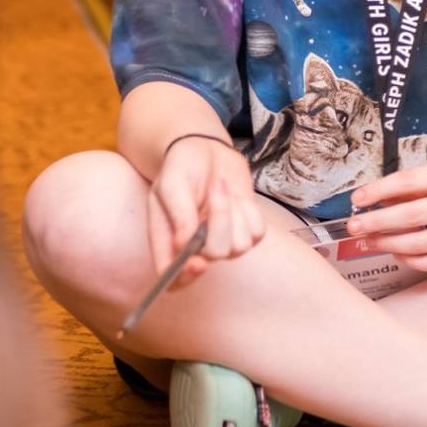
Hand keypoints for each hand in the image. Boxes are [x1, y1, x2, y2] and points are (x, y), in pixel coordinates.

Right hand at [147, 135, 266, 287]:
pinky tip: (236, 198)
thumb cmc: (181, 168)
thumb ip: (178, 212)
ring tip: (220, 188)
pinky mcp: (246, 232)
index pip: (174, 278)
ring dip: (233, 211)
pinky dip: (249, 212)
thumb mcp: (170, 183)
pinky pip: (257, 234)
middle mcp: (196, 248)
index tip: (198, 262)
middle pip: (214, 255)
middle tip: (214, 189)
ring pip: (239, 246)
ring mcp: (224, 241)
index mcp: (169, 242)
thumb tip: (185, 243)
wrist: (204, 149)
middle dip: (219, 220)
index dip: (186, 276)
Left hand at [346, 162, 426, 273]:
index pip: (409, 181)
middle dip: (376, 222)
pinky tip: (397, 252)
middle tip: (353, 226)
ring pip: (420, 244)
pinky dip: (410, 260)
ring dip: (388, 243)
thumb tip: (374, 201)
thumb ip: (413, 188)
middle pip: (412, 215)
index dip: (378, 190)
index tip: (357, 198)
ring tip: (370, 240)